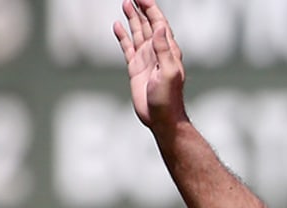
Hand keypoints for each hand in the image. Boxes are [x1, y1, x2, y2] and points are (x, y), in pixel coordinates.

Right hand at [113, 0, 186, 129]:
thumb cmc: (168, 98)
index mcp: (168, 50)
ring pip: (138, 32)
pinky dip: (122, 36)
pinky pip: (127, 47)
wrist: (161, 117)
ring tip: (125, 3)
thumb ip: (164, 50)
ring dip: (132, 18)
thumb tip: (161, 27)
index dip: (151, 8)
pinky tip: (117, 25)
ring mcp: (146, 59)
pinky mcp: (135, 68)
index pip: (159, 23)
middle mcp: (157, 51)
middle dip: (141, 8)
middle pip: (148, 24)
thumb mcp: (169, 72)